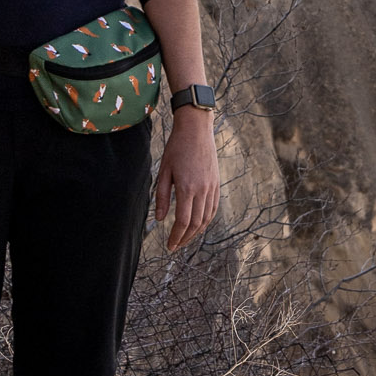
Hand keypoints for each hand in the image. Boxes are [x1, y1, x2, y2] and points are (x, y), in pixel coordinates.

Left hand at [155, 109, 219, 251]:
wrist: (197, 130)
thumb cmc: (177, 148)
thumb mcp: (164, 171)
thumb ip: (161, 196)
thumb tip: (159, 219)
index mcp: (187, 188)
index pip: (182, 221)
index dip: (176, 237)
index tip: (169, 246)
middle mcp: (202, 190)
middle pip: (195, 224)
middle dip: (185, 238)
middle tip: (175, 246)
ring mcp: (212, 187)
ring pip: (206, 218)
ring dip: (196, 232)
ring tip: (185, 238)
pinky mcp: (216, 183)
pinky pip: (213, 208)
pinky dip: (206, 220)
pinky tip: (198, 224)